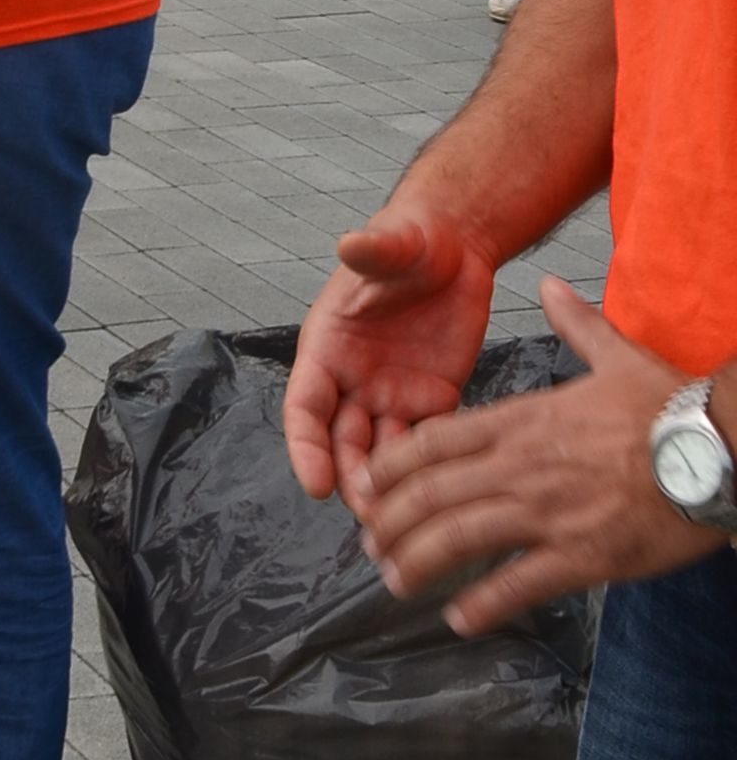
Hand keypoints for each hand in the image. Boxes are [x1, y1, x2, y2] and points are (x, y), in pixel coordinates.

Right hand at [284, 205, 496, 506]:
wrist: (455, 246)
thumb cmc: (412, 240)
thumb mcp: (395, 243)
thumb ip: (374, 250)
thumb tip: (350, 243)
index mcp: (327, 346)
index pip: (305, 406)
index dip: (305, 447)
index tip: (315, 482)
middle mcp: (352, 378)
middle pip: (340, 441)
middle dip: (350, 478)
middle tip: (370, 512)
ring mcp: (391, 393)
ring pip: (381, 452)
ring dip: (386, 485)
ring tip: (403, 518)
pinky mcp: (432, 399)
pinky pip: (425, 442)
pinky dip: (428, 469)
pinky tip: (443, 491)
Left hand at [358, 279, 714, 630]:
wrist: (722, 448)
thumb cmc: (672, 407)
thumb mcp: (618, 357)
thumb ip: (576, 325)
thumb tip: (552, 286)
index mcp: (523, 420)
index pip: (432, 441)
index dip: (390, 468)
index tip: (368, 487)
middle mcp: (522, 464)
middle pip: (430, 493)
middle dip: (389, 522)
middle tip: (370, 545)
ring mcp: (548, 511)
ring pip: (459, 538)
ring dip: (418, 563)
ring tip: (396, 582)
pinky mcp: (582, 554)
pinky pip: (517, 584)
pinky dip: (482, 603)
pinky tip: (459, 617)